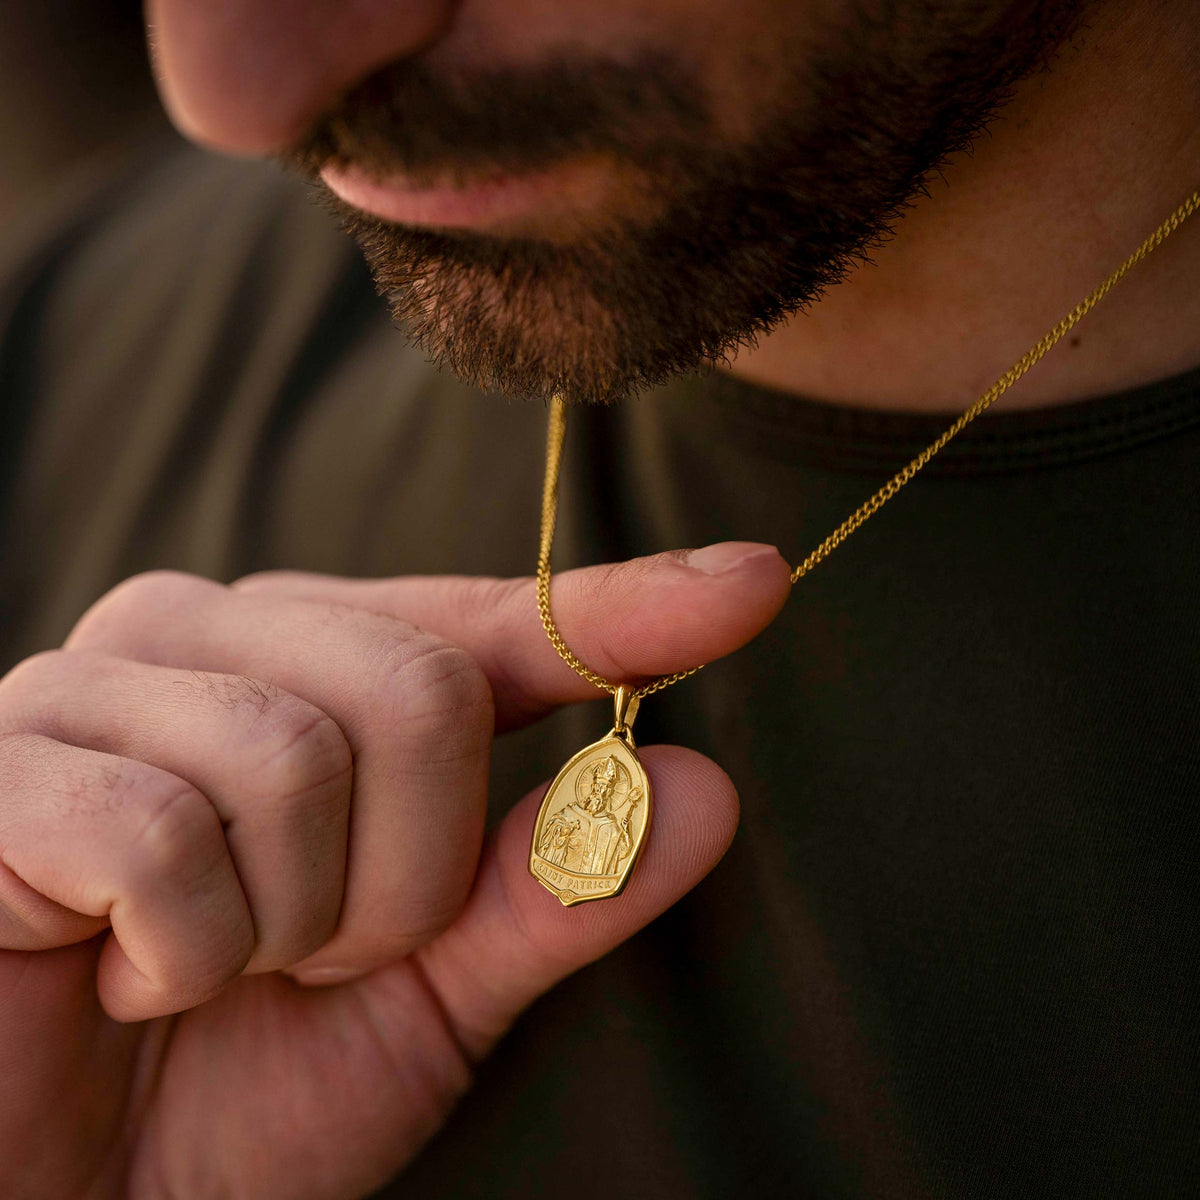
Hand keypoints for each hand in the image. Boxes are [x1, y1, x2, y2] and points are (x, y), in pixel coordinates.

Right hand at [0, 543, 788, 1198]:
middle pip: (421, 688)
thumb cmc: (239, 1087)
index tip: (753, 584)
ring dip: (293, 921)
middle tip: (327, 957)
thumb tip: (708, 790)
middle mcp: (206, 638)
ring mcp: (92, 686)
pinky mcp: (1, 769)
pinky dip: (181, 950)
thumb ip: (557, 890)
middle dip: (408, 875)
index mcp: (307, 669)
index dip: (621, 609)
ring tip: (222, 968)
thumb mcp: (431, 995)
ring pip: (299, 756)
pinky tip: (120, 975)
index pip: (492, 624)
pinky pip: (164, 834)